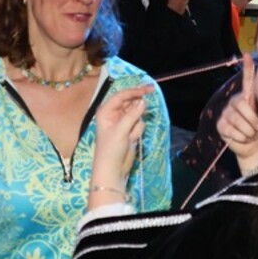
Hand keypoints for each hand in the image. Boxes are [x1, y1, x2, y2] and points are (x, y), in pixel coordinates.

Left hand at [90, 86, 152, 208]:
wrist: (112, 169)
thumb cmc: (111, 149)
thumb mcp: (121, 130)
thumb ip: (132, 115)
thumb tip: (143, 102)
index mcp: (106, 111)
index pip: (121, 96)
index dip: (134, 91)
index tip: (147, 89)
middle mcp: (113, 114)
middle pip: (130, 102)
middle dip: (137, 105)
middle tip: (151, 93)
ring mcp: (122, 122)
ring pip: (136, 113)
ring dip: (136, 123)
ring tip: (130, 135)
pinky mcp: (129, 130)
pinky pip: (138, 124)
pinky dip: (137, 131)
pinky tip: (132, 139)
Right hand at [217, 53, 257, 172]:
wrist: (254, 148)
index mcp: (248, 98)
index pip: (247, 80)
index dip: (247, 68)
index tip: (248, 54)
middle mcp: (235, 102)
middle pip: (242, 105)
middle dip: (253, 120)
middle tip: (257, 128)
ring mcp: (226, 113)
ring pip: (238, 120)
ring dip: (248, 131)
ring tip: (252, 134)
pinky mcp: (221, 125)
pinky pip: (232, 129)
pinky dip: (241, 137)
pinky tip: (243, 138)